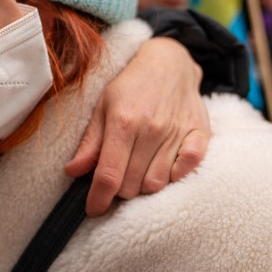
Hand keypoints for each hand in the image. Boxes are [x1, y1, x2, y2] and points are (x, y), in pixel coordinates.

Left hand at [64, 37, 210, 215]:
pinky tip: (164, 168)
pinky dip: (175, 176)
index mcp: (123, 122)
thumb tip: (72, 171)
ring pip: (158, 183)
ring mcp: (177, 132)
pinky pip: (188, 168)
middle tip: (117, 178)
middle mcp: (151, 130)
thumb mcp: (102, 107)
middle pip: (132, 185)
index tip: (93, 209)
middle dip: (119, 191)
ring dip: (144, 186)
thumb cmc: (130, 85)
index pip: (109, 175)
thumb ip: (90, 142)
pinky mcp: (200, 133)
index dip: (99, 199)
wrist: (169, 62)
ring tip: (137, 172)